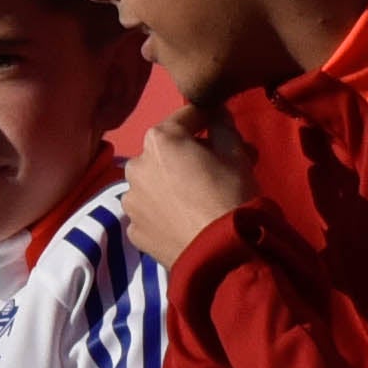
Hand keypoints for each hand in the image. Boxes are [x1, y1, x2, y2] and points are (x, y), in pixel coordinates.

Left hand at [121, 107, 253, 266]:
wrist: (222, 255)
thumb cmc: (231, 196)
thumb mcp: (236, 153)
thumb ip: (222, 124)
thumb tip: (216, 112)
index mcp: (159, 139)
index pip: (187, 116)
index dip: (208, 119)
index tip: (223, 127)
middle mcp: (135, 165)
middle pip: (166, 151)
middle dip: (188, 155)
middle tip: (217, 168)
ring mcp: (131, 200)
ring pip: (154, 182)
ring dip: (171, 183)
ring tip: (197, 199)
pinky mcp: (133, 230)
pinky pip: (150, 211)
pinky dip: (164, 211)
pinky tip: (184, 220)